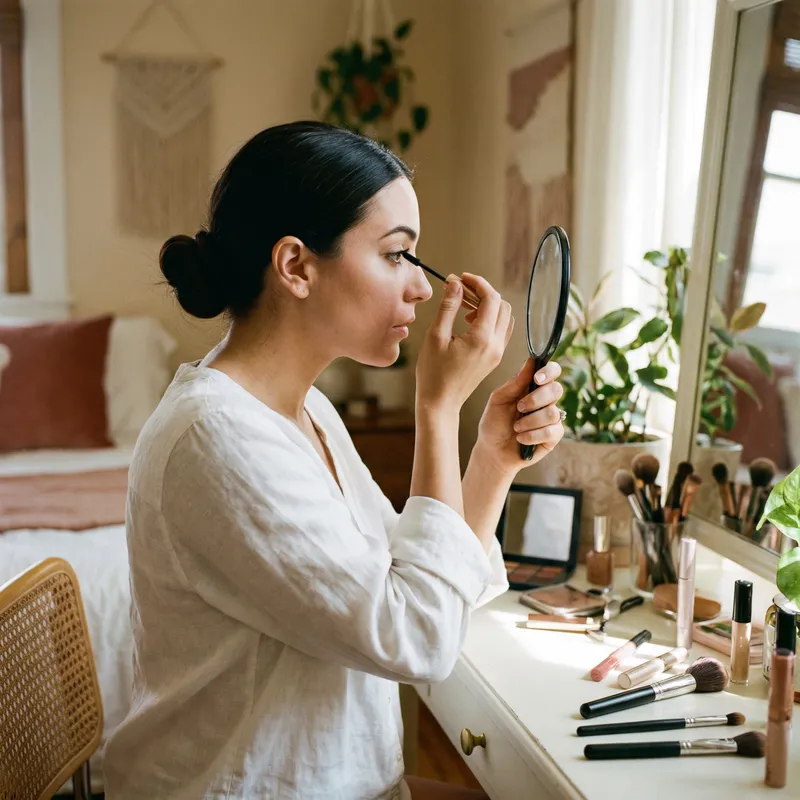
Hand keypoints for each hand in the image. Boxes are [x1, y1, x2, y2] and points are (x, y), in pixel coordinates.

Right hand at [416, 273, 513, 413]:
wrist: (440, 402)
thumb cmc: (433, 373)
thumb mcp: (436, 336)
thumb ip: (448, 307)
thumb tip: (455, 284)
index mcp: (482, 338)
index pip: (491, 298)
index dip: (477, 283)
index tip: (461, 278)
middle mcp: (495, 345)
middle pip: (502, 305)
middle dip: (483, 292)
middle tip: (460, 290)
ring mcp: (497, 353)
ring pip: (504, 317)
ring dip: (488, 305)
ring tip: (463, 307)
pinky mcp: (494, 358)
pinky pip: (501, 330)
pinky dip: (489, 319)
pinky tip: (469, 322)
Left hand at [474, 357, 563, 475]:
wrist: (492, 451)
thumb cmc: (494, 424)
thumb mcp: (498, 400)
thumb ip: (514, 383)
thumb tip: (530, 362)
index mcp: (532, 387)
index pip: (552, 371)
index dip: (549, 371)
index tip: (537, 378)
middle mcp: (545, 401)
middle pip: (556, 389)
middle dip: (536, 399)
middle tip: (519, 408)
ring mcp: (551, 419)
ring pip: (552, 412)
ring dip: (530, 421)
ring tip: (516, 427)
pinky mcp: (553, 437)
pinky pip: (552, 432)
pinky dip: (532, 435)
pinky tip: (521, 438)